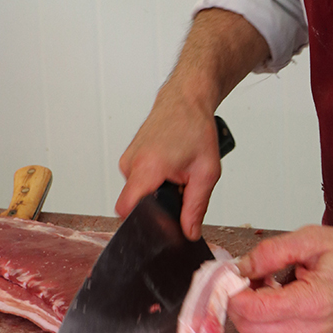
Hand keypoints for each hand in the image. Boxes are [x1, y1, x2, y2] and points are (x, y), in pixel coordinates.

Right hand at [116, 94, 219, 237]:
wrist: (186, 100)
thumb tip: (189, 233)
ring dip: (156, 190)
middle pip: (135, 203)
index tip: (157, 224)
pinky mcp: (129, 156)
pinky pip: (137, 179)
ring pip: (137, 191)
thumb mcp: (206, 173)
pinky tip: (169, 167)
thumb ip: (196, 207)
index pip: (127, 209)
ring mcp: (128, 159)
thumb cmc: (195, 127)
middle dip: (157, 204)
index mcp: (148, 168)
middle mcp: (131, 163)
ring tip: (176, 172)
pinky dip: (153, 179)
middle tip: (179, 188)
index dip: (141, 222)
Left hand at [228, 225, 332, 332]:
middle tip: (241, 275)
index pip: (252, 311)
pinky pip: (274, 328)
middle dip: (236, 301)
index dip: (232, 293)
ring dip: (251, 305)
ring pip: (258, 330)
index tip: (228, 275)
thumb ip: (272, 252)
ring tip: (265, 276)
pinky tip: (276, 287)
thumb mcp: (311, 239)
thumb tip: (241, 266)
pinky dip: (265, 309)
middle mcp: (309, 327)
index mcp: (311, 303)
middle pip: (249, 327)